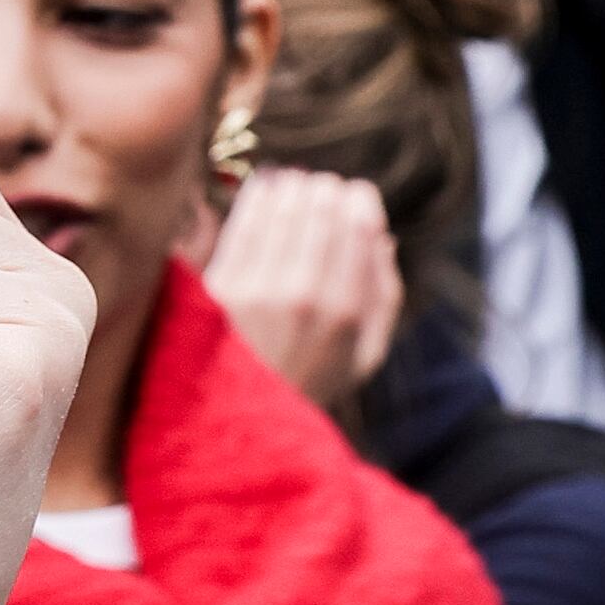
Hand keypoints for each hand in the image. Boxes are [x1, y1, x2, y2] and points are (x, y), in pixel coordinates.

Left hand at [202, 168, 402, 411]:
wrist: (244, 420)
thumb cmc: (312, 380)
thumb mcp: (365, 354)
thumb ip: (383, 296)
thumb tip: (386, 238)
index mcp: (346, 312)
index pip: (359, 229)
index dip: (359, 199)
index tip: (356, 193)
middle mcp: (304, 297)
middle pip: (320, 213)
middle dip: (325, 190)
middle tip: (323, 186)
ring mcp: (257, 292)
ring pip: (281, 211)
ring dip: (292, 187)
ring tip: (295, 184)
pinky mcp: (218, 289)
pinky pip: (242, 226)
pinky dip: (258, 198)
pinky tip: (266, 188)